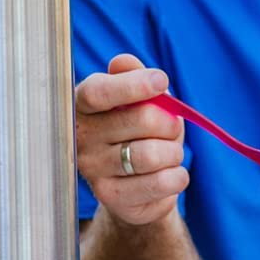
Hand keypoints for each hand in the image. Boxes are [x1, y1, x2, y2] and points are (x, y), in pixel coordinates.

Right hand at [74, 55, 188, 226]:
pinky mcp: (111, 197)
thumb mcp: (138, 99)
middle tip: (171, 129)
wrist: (135, 184)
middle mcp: (81, 137)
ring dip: (174, 152)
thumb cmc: (137, 131)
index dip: (133, 85)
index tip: (161, 81)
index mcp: (83, 105)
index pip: (99, 92)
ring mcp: (92, 169)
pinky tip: (171, 174)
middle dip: (170, 123)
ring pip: (151, 154)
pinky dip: (178, 176)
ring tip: (170, 154)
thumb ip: (133, 76)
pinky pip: (160, 183)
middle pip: (141, 120)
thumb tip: (123, 62)